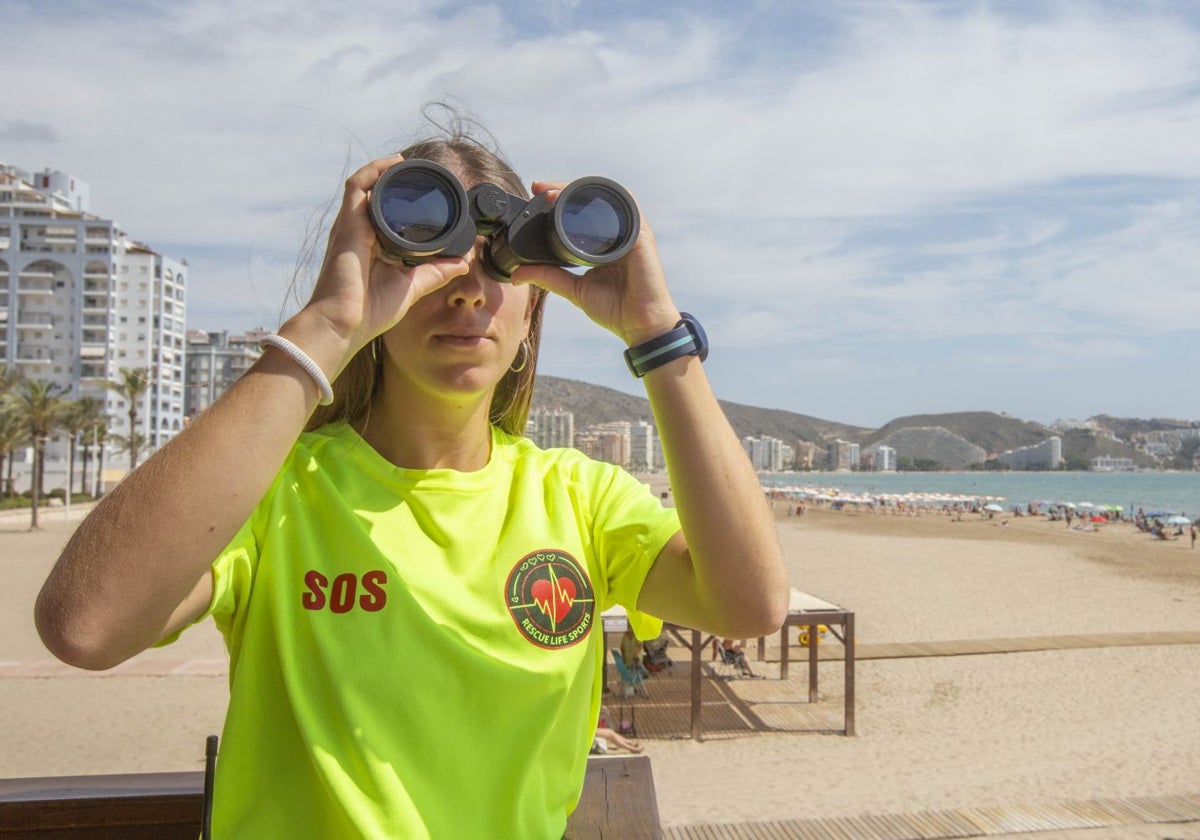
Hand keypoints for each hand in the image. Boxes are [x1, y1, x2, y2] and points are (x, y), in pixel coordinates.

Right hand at [300, 155, 469, 368]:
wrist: (343, 324)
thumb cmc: (369, 311)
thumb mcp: (411, 286)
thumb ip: (436, 272)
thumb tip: (464, 261)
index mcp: (370, 245)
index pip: (385, 212)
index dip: (403, 199)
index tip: (428, 194)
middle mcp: (358, 231)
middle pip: (376, 194)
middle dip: (396, 180)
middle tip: (422, 173)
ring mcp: (351, 225)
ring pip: (366, 183)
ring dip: (386, 170)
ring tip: (408, 163)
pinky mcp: (348, 223)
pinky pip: (358, 184)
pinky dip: (375, 170)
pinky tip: (394, 163)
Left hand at [510, 182, 680, 346]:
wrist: (639, 324)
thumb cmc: (614, 309)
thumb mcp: (574, 289)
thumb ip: (548, 277)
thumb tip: (517, 274)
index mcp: (602, 244)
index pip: (580, 214)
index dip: (560, 201)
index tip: (536, 195)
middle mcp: (616, 234)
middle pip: (592, 201)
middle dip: (565, 189)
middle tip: (540, 189)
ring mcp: (630, 233)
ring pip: (606, 199)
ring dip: (581, 190)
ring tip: (556, 192)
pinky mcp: (642, 236)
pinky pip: (628, 208)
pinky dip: (608, 198)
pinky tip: (590, 194)